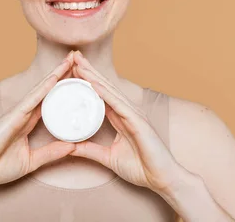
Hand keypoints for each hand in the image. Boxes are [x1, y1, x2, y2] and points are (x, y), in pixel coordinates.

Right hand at [0, 52, 75, 186]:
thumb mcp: (31, 161)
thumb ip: (50, 153)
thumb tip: (72, 147)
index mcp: (29, 121)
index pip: (51, 100)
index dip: (64, 87)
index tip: (80, 76)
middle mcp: (24, 113)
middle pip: (47, 88)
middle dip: (62, 73)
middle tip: (79, 58)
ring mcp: (18, 112)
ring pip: (41, 89)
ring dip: (56, 74)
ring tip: (71, 60)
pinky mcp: (12, 116)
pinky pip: (31, 100)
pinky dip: (43, 88)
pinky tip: (54, 78)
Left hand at [70, 51, 182, 193]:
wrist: (163, 180)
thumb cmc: (142, 168)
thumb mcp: (109, 158)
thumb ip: (91, 150)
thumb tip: (71, 147)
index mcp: (120, 118)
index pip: (100, 94)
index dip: (87, 80)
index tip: (71, 68)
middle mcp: (127, 112)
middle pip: (104, 87)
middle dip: (88, 71)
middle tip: (73, 55)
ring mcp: (133, 115)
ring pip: (110, 91)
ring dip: (94, 76)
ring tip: (79, 63)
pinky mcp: (138, 122)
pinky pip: (118, 105)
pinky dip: (105, 93)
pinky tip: (94, 83)